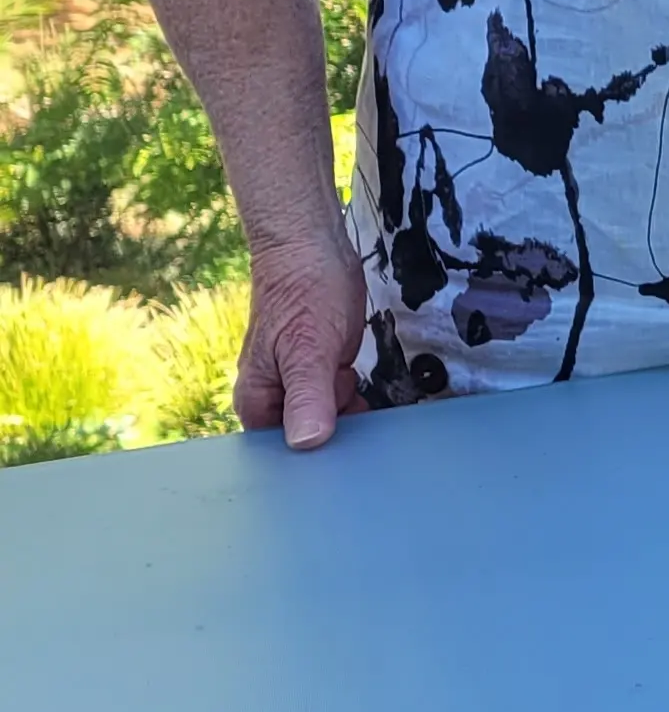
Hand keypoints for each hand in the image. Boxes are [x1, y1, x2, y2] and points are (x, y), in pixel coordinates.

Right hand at [238, 230, 366, 448]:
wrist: (313, 249)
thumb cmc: (303, 292)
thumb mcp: (307, 348)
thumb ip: (306, 396)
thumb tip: (306, 443)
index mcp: (258, 400)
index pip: (279, 452)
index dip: (309, 460)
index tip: (340, 462)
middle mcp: (275, 397)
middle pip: (305, 439)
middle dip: (333, 438)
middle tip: (358, 427)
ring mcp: (300, 384)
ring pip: (326, 420)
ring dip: (349, 418)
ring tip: (359, 397)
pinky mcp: (323, 371)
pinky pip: (339, 399)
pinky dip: (355, 400)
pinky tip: (366, 391)